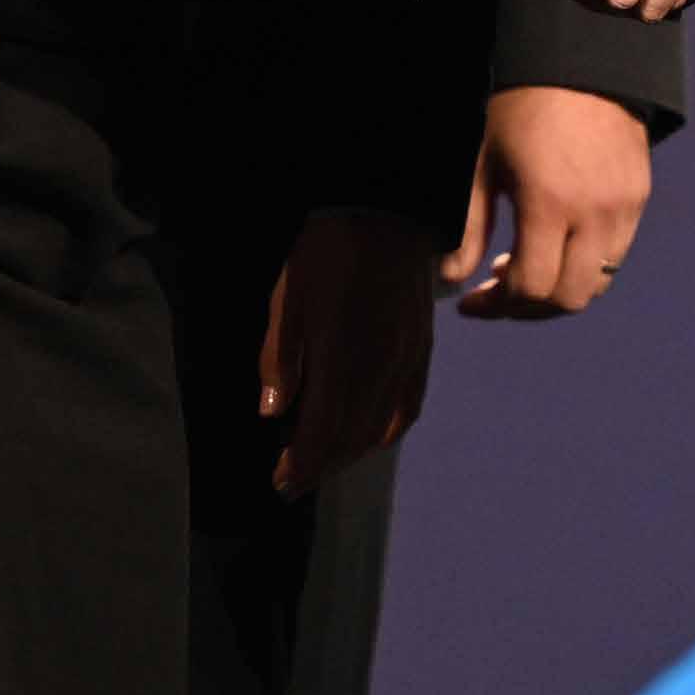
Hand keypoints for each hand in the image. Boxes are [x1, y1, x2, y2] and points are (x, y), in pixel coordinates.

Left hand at [257, 208, 436, 500]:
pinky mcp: (422, 350)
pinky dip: (385, 432)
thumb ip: (279, 357)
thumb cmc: (329, 249)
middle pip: (352, 440)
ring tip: (323, 461)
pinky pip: (407, 409)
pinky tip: (369, 437)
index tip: (280, 483)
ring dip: (349, 455)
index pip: (322, 433)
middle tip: (293, 480)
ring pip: (380, 430)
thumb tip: (272, 412)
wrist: (388, 210)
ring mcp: (406, 362)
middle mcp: (380, 368)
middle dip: (320, 467)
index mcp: (343, 356)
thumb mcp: (289, 295)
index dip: (300, 465)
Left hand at [439, 86, 652, 318]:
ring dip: (560, 289)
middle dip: (528, 306)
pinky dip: (585, 265)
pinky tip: (560, 243)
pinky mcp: (638, 197)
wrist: (582, 60)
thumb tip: (452, 277)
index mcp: (548, 202)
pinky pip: (615, 254)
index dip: (495, 305)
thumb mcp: (484, 162)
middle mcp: (593, 212)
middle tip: (500, 289)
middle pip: (567, 298)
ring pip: (597, 283)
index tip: (470, 300)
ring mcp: (622, 207)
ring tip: (529, 266)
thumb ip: (469, 227)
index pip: (529, 287)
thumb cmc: (522, 107)